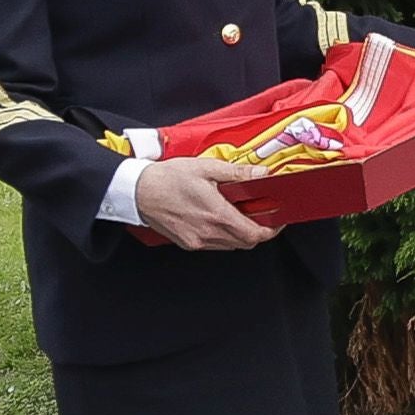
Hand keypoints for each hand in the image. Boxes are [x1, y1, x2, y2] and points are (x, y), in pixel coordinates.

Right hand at [135, 157, 277, 251]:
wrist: (138, 191)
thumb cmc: (167, 178)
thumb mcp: (206, 168)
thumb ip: (237, 173)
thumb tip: (261, 175)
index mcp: (216, 214)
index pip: (254, 234)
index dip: (271, 230)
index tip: (276, 221)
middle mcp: (208, 232)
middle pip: (246, 243)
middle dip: (258, 231)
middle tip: (261, 215)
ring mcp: (197, 241)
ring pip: (231, 246)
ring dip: (240, 234)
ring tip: (238, 214)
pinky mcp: (188, 243)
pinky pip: (215, 245)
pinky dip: (224, 235)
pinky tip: (218, 219)